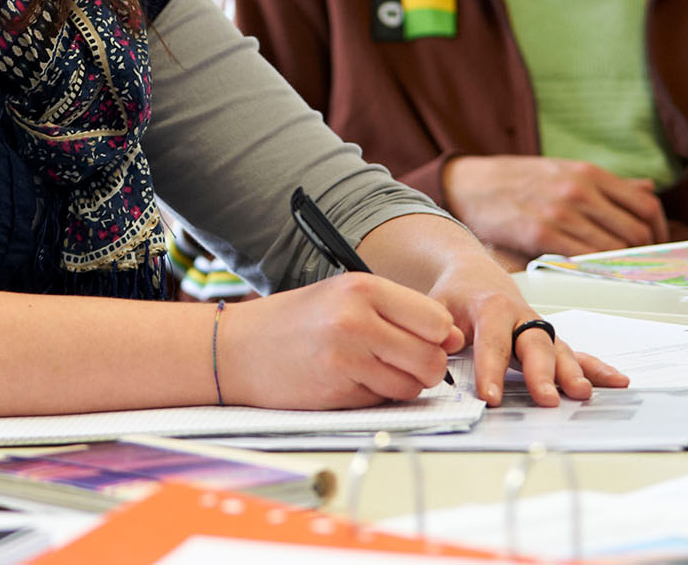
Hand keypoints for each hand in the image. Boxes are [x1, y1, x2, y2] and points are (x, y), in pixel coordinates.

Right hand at [219, 273, 465, 407]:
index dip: (438, 337)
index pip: (436, 320)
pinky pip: (384, 400)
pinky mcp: (337, 389)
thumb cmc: (291, 323)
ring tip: (371, 371)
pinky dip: (376, 397)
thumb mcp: (341, 299)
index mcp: (362, 288)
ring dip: (402, 385)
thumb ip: (397, 312)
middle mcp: (357, 319)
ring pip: (414, 384)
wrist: (234, 349)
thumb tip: (453, 337)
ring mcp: (347, 356)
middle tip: (401, 363)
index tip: (423, 341)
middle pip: (432, 357)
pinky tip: (348, 382)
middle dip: (427, 368)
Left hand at [424, 254, 629, 406]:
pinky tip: (617, 382)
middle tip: (546, 400)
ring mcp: (540, 331)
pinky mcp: (551, 342)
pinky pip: (576, 355)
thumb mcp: (437, 306)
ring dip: (573, 373)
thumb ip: (439, 328)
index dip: (491, 371)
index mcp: (491, 308)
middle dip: (542, 374)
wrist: (475, 276)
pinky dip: (596, 369)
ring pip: (560, 351)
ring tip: (582, 394)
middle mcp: (522, 318)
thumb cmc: (457, 296)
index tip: (490, 398)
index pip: (492, 342)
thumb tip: (447, 346)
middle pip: (535, 346)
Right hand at [442, 155, 667, 257]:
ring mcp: (561, 213)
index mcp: (588, 173)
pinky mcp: (541, 235)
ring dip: (620, 266)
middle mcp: (579, 191)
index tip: (655, 243)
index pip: (646, 205)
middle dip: (643, 253)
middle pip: (636, 231)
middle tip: (637, 264)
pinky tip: (590, 271)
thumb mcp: (564, 169)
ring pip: (615, 250)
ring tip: (615, 271)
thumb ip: (606, 183)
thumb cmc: (518, 180)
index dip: (659, 230)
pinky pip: (585, 260)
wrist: (470, 185)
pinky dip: (595, 269)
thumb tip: (647, 189)